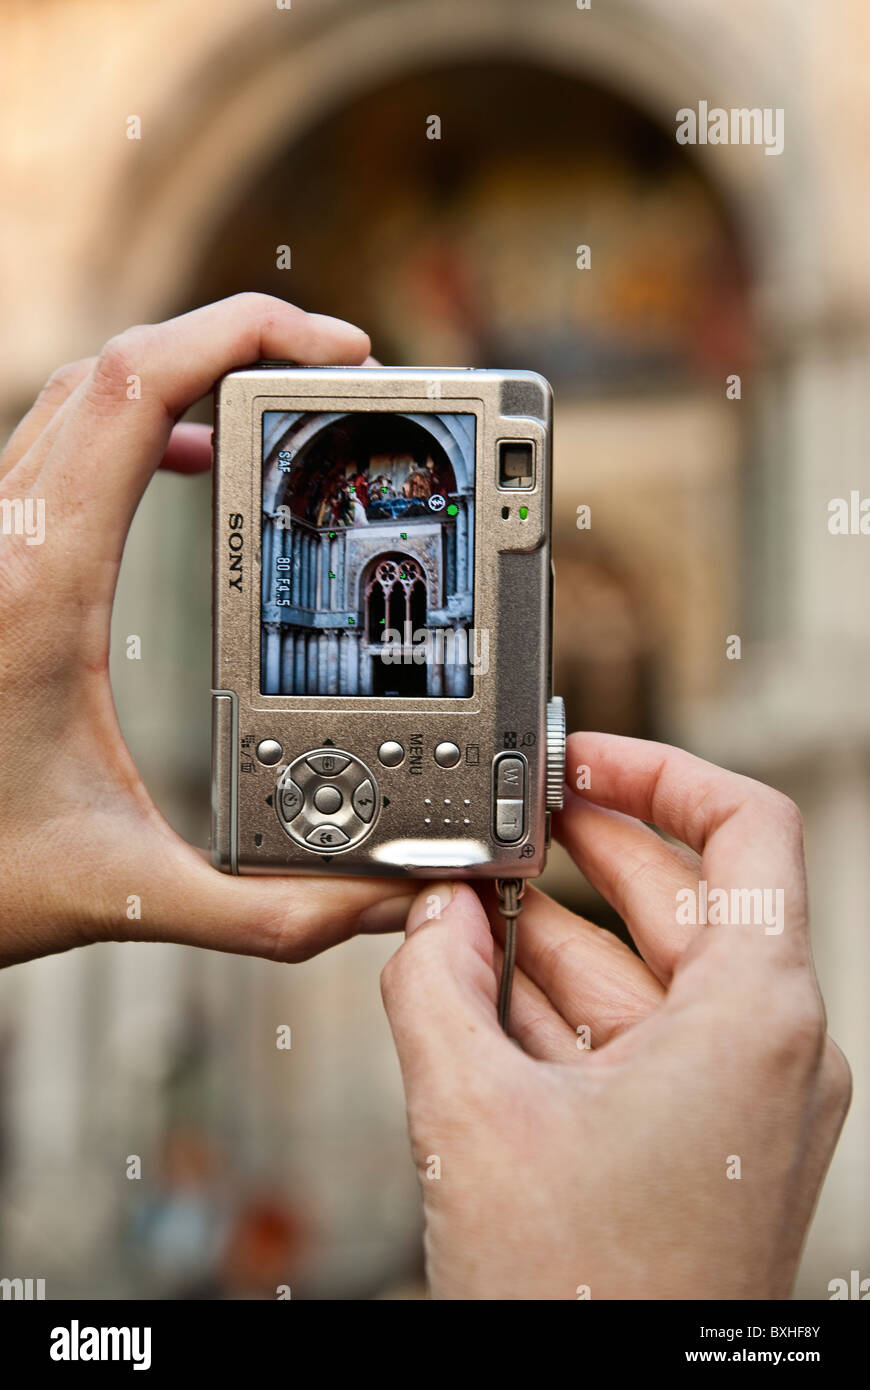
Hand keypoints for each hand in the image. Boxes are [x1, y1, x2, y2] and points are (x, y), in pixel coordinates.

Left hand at [0, 294, 412, 967]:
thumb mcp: (125, 891)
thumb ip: (270, 910)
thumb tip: (381, 909)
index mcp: (43, 585)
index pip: (139, 387)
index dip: (246, 337)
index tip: (341, 354)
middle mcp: (5, 539)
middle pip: (119, 363)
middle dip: (239, 342)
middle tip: (338, 372)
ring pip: (84, 393)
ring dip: (186, 373)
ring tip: (280, 405)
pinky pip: (66, 439)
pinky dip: (141, 421)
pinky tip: (188, 463)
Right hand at [381, 732, 850, 1299]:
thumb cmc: (585, 1298)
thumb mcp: (472, 1114)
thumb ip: (432, 984)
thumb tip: (429, 914)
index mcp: (756, 1016)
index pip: (745, 828)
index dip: (659, 769)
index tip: (581, 757)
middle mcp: (767, 1047)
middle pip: (680, 893)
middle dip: (578, 851)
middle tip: (498, 821)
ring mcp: (736, 1096)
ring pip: (643, 969)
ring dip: (550, 934)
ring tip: (461, 905)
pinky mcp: (698, 1137)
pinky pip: (630, 1034)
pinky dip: (557, 1002)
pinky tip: (476, 982)